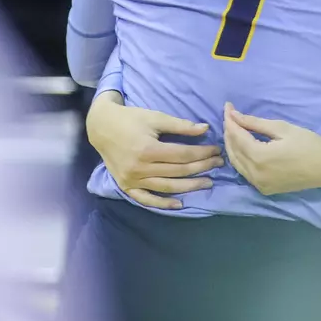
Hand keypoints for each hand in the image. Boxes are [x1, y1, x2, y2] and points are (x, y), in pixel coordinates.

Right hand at [84, 92, 222, 209]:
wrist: (101, 127)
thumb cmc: (130, 119)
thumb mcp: (155, 117)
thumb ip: (180, 125)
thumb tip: (205, 129)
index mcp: (148, 149)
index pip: (183, 155)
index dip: (202, 153)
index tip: (216, 150)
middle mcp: (140, 168)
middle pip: (178, 171)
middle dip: (201, 168)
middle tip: (218, 164)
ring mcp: (132, 180)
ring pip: (167, 187)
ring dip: (190, 186)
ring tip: (208, 183)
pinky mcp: (126, 186)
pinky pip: (146, 199)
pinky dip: (162, 203)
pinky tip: (179, 204)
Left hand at [223, 103, 320, 195]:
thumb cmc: (307, 143)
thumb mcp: (282, 128)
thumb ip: (254, 123)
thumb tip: (234, 116)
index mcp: (259, 158)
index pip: (236, 136)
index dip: (230, 120)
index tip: (227, 107)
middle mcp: (255, 174)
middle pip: (233, 151)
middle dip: (229, 131)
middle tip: (229, 115)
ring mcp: (259, 185)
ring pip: (236, 163)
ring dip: (232, 146)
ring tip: (233, 128)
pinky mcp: (264, 189)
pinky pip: (245, 172)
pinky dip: (240, 159)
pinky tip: (242, 147)